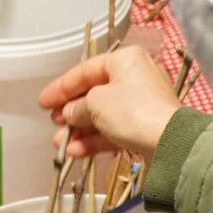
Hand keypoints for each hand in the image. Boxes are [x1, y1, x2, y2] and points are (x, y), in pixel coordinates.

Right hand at [39, 45, 183, 163]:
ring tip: (59, 143)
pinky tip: (75, 152)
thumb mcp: (96, 103)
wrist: (169, 144)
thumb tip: (68, 114)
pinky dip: (94, 140)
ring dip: (79, 129)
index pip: (85, 70)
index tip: (43, 103)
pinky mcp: (143, 128)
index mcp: (125, 60)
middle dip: (71, 111)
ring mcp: (140, 105)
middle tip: (54, 122)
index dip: (61, 87)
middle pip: (94, 93)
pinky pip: (113, 130)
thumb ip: (76, 107)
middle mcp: (134, 78)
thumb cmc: (132, 111)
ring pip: (102, 115)